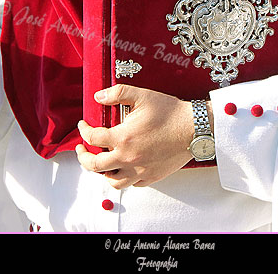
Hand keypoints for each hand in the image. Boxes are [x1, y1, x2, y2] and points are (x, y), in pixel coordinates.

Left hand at [75, 85, 197, 188]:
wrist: (196, 128)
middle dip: (83, 157)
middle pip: (95, 166)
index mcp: (123, 138)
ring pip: (113, 182)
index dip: (84, 130)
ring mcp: (140, 170)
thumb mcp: (142, 95)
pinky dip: (124, 177)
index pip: (93, 137)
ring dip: (103, 173)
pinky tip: (124, 167)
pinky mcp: (152, 176)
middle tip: (81, 149)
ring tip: (101, 163)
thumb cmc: (171, 112)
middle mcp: (128, 158)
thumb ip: (117, 93)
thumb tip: (97, 97)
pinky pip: (132, 184)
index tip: (83, 125)